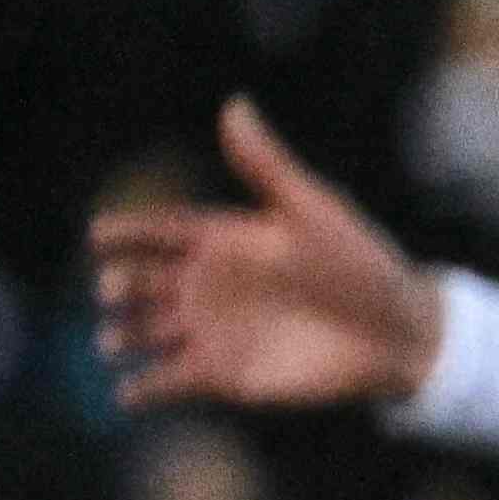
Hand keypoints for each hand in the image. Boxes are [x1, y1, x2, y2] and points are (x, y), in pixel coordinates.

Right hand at [89, 100, 440, 412]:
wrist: (400, 333)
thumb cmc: (363, 265)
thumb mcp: (315, 209)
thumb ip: (267, 165)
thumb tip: (234, 105)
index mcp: (222, 240)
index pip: (159, 232)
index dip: (127, 232)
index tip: (98, 235)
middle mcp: (206, 284)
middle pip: (144, 282)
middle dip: (122, 287)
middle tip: (113, 290)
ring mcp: (210, 330)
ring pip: (146, 331)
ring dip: (124, 336)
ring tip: (112, 342)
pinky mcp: (223, 375)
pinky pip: (170, 381)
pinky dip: (146, 390)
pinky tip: (129, 394)